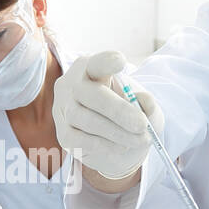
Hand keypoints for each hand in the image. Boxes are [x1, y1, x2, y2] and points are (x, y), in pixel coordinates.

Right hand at [52, 51, 161, 179]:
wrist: (114, 139)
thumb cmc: (126, 114)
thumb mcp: (141, 105)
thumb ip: (146, 102)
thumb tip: (145, 101)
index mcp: (90, 68)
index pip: (96, 63)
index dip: (106, 62)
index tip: (121, 62)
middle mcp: (71, 85)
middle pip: (91, 95)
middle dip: (119, 111)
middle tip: (142, 125)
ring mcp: (63, 109)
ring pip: (88, 120)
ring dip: (118, 132)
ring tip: (140, 140)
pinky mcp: (63, 134)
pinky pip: (82, 140)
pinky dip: (105, 145)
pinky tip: (121, 147)